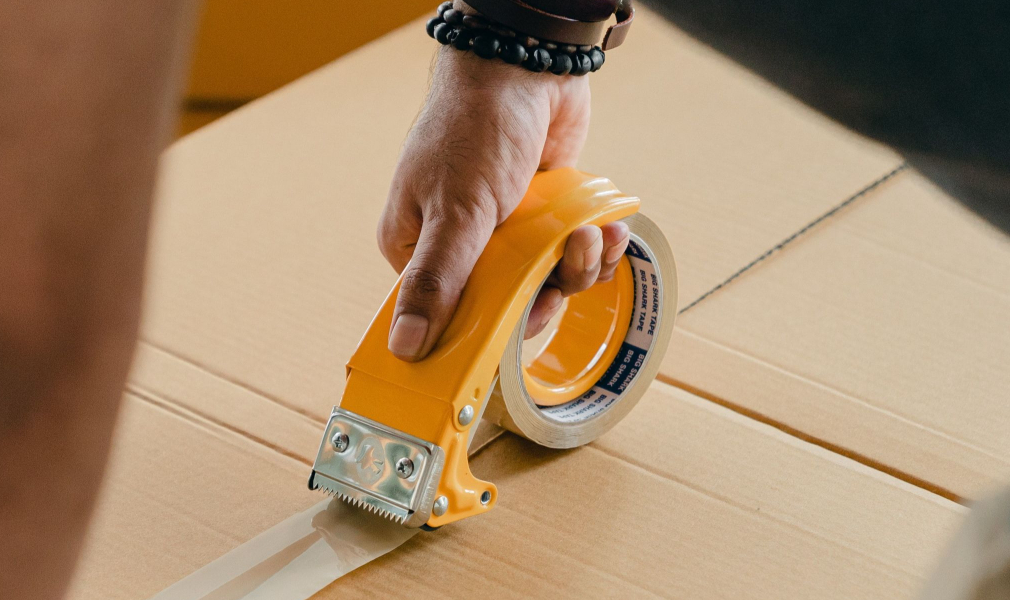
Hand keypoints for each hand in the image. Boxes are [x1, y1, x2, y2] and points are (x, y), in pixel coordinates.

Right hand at [378, 46, 628, 361]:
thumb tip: (403, 349)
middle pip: (506, 306)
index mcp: (417, 249)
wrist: (525, 67)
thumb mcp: (455, 214)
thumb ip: (436, 283)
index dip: (487, 330)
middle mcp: (458, 245)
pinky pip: (572, 255)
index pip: (446, 317)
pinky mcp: (544, 217)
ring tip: (588, 234)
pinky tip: (607, 228)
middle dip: (547, 290)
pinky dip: (596, 246)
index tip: (523, 326)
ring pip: (547, 282)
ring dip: (579, 265)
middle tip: (564, 264)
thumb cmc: (473, 129)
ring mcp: (505, 232)